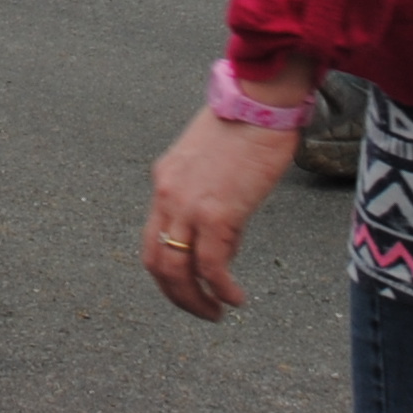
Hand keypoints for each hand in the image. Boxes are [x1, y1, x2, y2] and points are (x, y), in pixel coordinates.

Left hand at [141, 106, 298, 320]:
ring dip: (195, 300)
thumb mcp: (210, 159)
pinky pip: (211, 265)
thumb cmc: (245, 122)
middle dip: (176, 294)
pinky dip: (221, 289)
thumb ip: (206, 192)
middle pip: (156, 261)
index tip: (189, 285)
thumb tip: (223, 233)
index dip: (167, 269)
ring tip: (216, 312)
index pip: (152, 237)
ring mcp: (189, 204)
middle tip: (201, 310)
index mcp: (164, 179)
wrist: (259, 99)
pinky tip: (236, 298)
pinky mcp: (217, 211)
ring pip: (177, 269)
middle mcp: (167, 193)